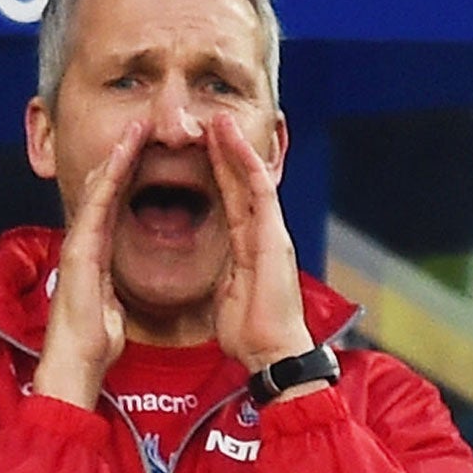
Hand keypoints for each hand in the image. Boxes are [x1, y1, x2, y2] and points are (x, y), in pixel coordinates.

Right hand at [34, 120, 140, 408]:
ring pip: (99, 188)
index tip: (146, 151)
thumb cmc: (93, 344)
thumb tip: (113, 290)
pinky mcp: (79, 251)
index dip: (128, 175)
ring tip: (137, 127)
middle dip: (122, 155)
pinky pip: (97, 206)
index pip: (113, 204)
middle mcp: (84, 242)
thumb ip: (110, 291)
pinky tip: (123, 155)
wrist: (76, 365)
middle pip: (104, 188)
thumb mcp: (110, 310)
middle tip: (142, 124)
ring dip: (118, 156)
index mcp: (95, 254)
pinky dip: (110, 178)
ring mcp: (79, 243)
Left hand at [205, 113, 315, 387]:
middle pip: (240, 183)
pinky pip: (260, 191)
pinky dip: (246, 163)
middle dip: (224, 151)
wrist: (272, 352)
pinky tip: (233, 142)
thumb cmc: (250, 333)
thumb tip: (214, 275)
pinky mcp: (275, 236)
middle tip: (208, 121)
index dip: (216, 174)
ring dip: (235, 147)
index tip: (198, 152)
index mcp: (250, 247)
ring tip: (219, 120)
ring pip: (251, 178)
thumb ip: (223, 277)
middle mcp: (264, 234)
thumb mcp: (226, 297)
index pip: (231, 201)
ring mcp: (272, 232)